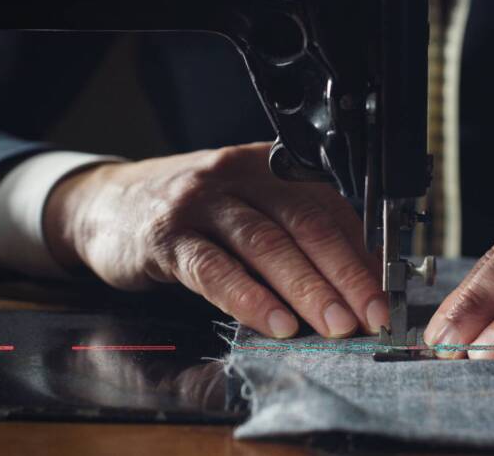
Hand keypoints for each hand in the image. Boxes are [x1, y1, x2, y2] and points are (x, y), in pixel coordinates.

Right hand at [43, 143, 386, 338]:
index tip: (383, 297)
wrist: (110, 203)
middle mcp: (241, 175)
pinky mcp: (167, 235)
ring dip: (305, 288)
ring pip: (265, 244)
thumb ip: (297, 236)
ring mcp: (202, 202)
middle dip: (343, 274)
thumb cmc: (192, 212)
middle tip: (369, 316)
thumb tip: (356, 281)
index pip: (329, 208)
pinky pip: (213, 268)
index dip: (361, 254)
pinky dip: (247, 297)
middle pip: (304, 223)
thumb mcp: (250, 210)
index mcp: (272, 167)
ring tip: (334, 325)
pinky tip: (273, 322)